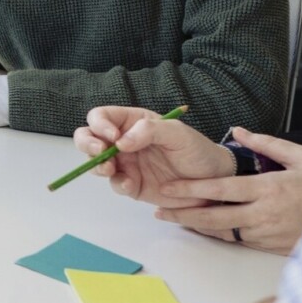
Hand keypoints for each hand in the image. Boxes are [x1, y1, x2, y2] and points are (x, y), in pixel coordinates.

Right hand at [73, 106, 234, 206]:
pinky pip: (115, 184)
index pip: (103, 116)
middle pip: (89, 137)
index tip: (113, 136)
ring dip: (97, 165)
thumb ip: (150, 130)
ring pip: (95, 162)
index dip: (100, 124)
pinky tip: (131, 185)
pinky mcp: (131, 185)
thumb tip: (120, 141)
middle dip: (88, 144)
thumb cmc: (197, 150)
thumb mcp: (178, 133)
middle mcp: (124, 141)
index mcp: (133, 122)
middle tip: (100, 153)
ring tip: (111, 170)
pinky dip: (118, 184)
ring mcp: (126, 164)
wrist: (213, 183)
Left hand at [152, 128, 301, 254]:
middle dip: (183, 213)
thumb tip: (239, 130)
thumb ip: (267, 144)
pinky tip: (203, 227)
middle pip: (214, 216)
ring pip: (224, 231)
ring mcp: (267, 234)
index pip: (221, 189)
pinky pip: (239, 239)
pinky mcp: (271, 247)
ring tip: (174, 218)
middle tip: (159, 210)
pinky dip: (220, 233)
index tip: (168, 189)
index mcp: (268, 189)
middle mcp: (264, 214)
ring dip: (198, 225)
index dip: (192, 190)